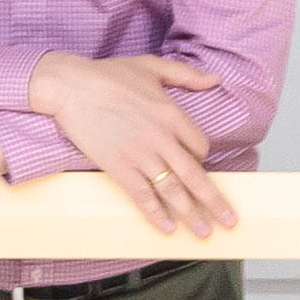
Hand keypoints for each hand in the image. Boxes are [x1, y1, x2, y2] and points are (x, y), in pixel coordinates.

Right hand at [27, 51, 236, 237]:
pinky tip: (167, 228)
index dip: (201, 158)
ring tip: (203, 233)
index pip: (200, 146)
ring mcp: (140, 155)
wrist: (70, 87)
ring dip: (191, 215)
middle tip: (229, 222)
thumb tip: (215, 80)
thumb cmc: (108, 75)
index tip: (195, 165)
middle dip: (214, 202)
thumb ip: (186, 75)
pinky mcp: (119, 167)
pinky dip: (156, 214)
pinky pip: (142, 196)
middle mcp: (161, 138)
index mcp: (172, 114)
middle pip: (195, 176)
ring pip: (173, 191)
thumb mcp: (152, 66)